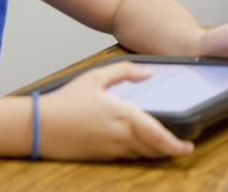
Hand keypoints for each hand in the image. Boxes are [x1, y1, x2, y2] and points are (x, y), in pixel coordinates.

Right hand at [38, 61, 193, 159]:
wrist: (40, 126)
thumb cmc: (67, 100)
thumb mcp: (96, 77)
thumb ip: (125, 71)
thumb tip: (148, 73)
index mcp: (123, 115)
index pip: (157, 135)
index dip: (176, 145)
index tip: (188, 147)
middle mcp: (120, 136)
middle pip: (154, 149)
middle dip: (170, 150)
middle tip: (182, 147)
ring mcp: (111, 149)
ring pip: (142, 155)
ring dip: (155, 152)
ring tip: (165, 146)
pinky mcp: (102, 157)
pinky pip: (128, 157)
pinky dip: (139, 153)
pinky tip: (141, 146)